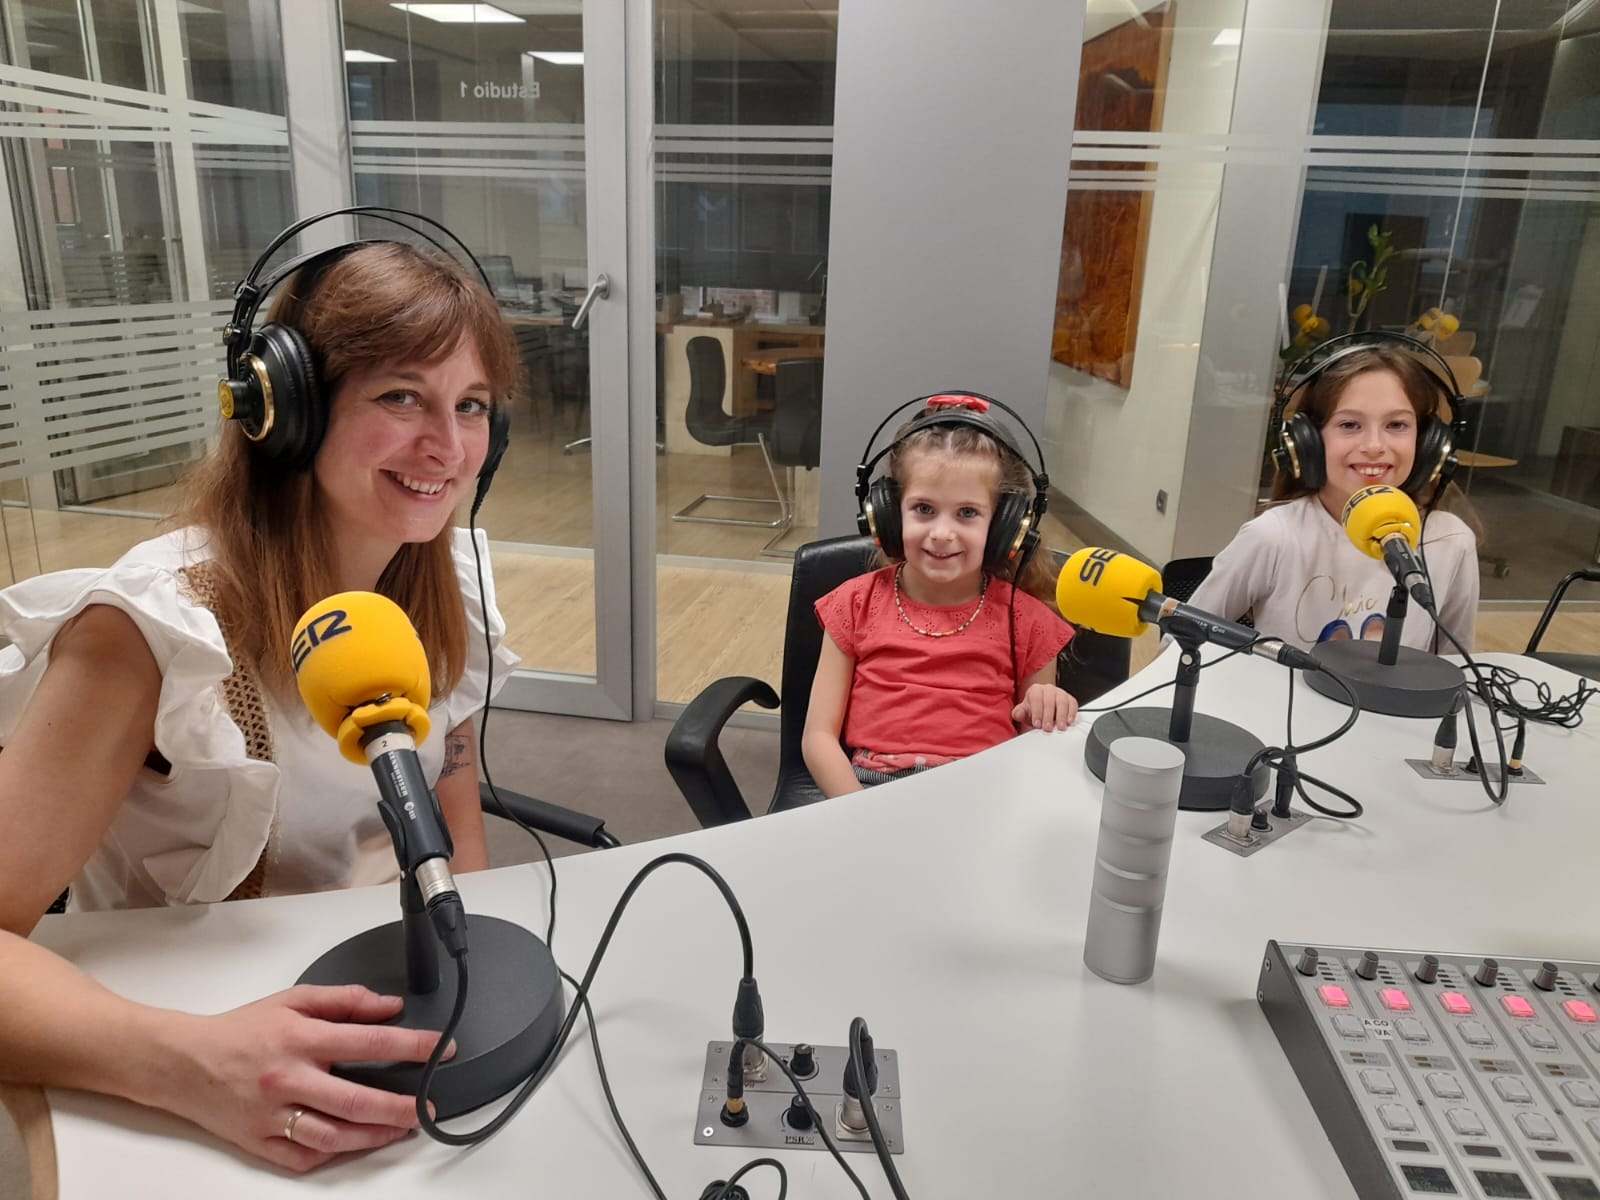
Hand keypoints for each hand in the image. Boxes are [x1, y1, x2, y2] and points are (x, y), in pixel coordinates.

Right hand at [153, 984, 453, 1172]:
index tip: (440, 1049)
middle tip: (430, 1104)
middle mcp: (289, 1078)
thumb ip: (346, 1000)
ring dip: (375, 1136)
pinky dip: (335, 1154)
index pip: (370, 1042)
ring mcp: (274, 1115)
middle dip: (402, 1105)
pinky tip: (357, 1143)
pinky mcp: (260, 1142)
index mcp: (300, 1038)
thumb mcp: (294, 999)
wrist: (184, 1063)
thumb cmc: (241, 1030)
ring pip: (335, 1136)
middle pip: (357, 1099)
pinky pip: (305, 1157)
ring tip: (403, 1127)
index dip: (412, 1047)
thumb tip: (390, 1006)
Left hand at [1012, 684, 1078, 731]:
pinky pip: (1072, 704)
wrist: (1044, 710)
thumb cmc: (1034, 710)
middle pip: (1049, 700)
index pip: (1036, 698)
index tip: (1037, 723)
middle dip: (1048, 716)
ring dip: (1061, 715)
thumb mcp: (1024, 712)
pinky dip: (1072, 713)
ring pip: (1062, 701)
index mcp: (1036, 690)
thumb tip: (1018, 714)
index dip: (1036, 712)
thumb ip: (1019, 713)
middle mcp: (1048, 689)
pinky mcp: (1070, 699)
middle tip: (1047, 728)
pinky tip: (1069, 721)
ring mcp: (1060, 693)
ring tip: (1060, 726)